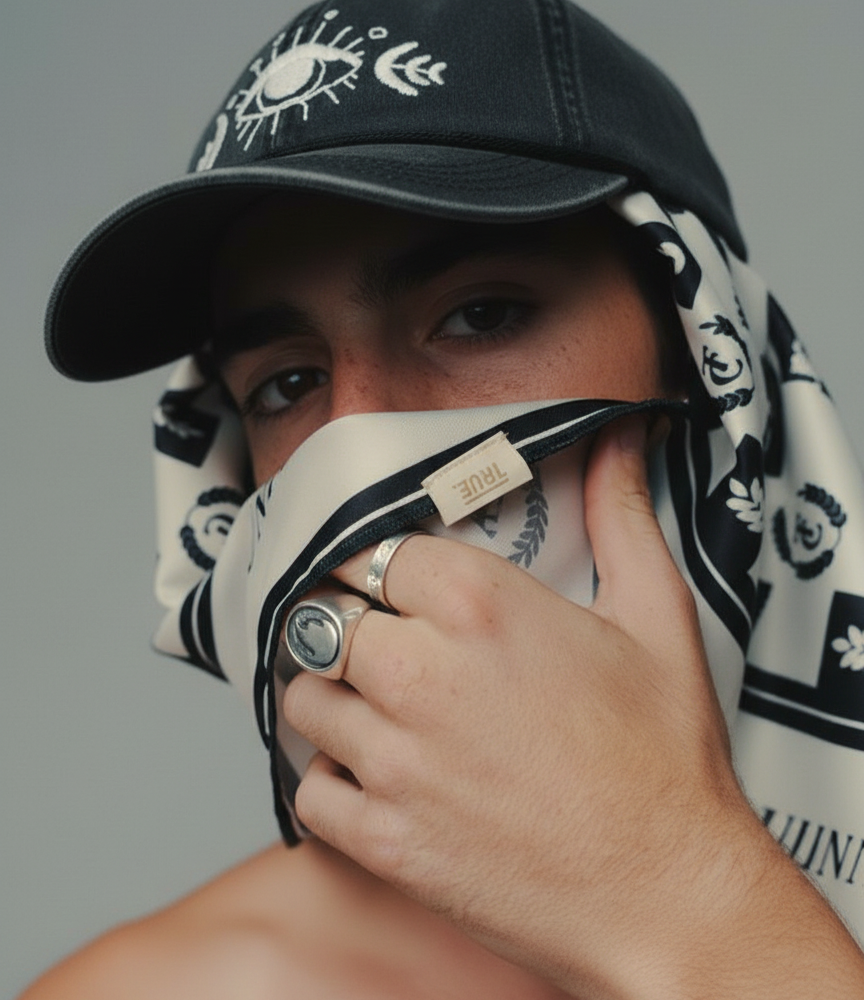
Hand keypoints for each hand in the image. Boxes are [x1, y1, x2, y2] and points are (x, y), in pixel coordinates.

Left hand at [284, 416, 863, 998]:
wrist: (668, 894)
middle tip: (384, 638)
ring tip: (376, 702)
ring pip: (304, 697)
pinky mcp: (385, 841)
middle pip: (323, 617)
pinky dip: (329, 779)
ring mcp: (395, 763)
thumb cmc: (663, 764)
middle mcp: (421, 677)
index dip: (379, 563)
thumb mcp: (657, 617)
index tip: (389, 577)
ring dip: (333, 694)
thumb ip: (622, 517)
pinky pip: (310, 791)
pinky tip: (372, 773)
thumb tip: (616, 446)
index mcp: (479, 608)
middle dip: (348, 622)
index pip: (371, 550)